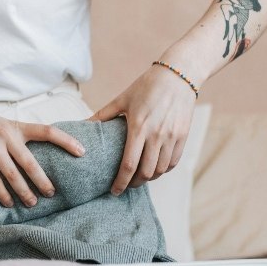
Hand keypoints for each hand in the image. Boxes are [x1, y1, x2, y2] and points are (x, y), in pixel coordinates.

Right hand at [0, 106, 84, 207]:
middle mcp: (6, 135)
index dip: (66, 141)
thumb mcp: (0, 124)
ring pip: (13, 175)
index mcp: (16, 126)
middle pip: (31, 162)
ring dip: (23, 192)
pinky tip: (9, 203)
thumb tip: (33, 160)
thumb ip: (16, 138)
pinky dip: (2, 194)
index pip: (47, 131)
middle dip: (43, 181)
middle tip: (52, 194)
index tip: (82, 152)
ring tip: (32, 203)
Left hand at [88, 64, 196, 193]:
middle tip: (126, 185)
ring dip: (149, 178)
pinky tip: (155, 168)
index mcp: (138, 127)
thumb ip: (103, 115)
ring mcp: (172, 137)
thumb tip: (83, 125)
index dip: (121, 182)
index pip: (129, 164)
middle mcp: (156, 135)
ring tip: (140, 177)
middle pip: (146, 172)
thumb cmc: (146, 86)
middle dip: (134, 183)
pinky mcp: (183, 136)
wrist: (178, 75)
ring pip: (161, 170)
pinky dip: (164, 170)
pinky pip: (173, 162)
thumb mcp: (122, 99)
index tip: (114, 190)